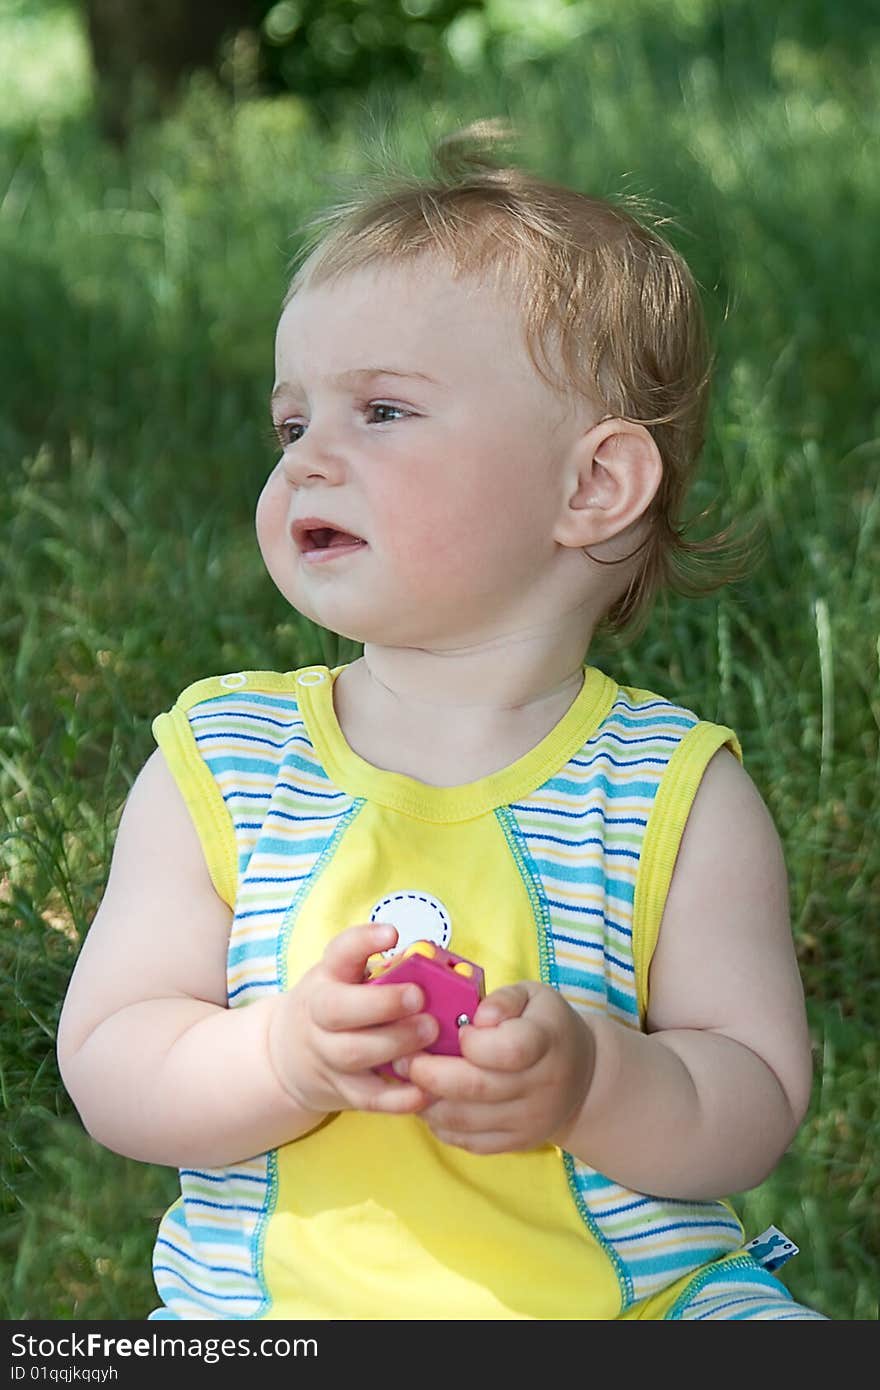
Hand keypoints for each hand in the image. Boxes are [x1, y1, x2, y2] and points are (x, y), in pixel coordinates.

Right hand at [267, 923, 438, 1117]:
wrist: (288, 1057)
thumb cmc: (337, 1007)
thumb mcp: (346, 980)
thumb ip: (385, 972)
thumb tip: (435, 965)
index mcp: (327, 978)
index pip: (338, 952)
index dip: (364, 941)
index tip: (391, 933)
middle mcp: (319, 1016)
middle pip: (338, 1009)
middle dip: (382, 1003)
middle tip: (419, 998)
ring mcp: (327, 1056)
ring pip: (353, 1053)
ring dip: (395, 1043)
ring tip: (430, 1032)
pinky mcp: (342, 1091)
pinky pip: (369, 1098)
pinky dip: (399, 1097)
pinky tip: (426, 1088)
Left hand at [399, 980, 593, 1153]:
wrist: (582, 1078)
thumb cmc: (545, 1025)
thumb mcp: (533, 996)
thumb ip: (504, 999)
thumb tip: (479, 1016)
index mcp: (546, 1041)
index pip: (507, 1050)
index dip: (472, 1042)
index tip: (456, 1029)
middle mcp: (540, 1087)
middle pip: (476, 1089)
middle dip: (428, 1074)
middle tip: (401, 1058)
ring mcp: (527, 1121)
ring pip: (464, 1120)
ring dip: (426, 1101)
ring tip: (407, 1079)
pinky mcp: (513, 1144)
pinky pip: (466, 1141)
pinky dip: (439, 1124)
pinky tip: (428, 1101)